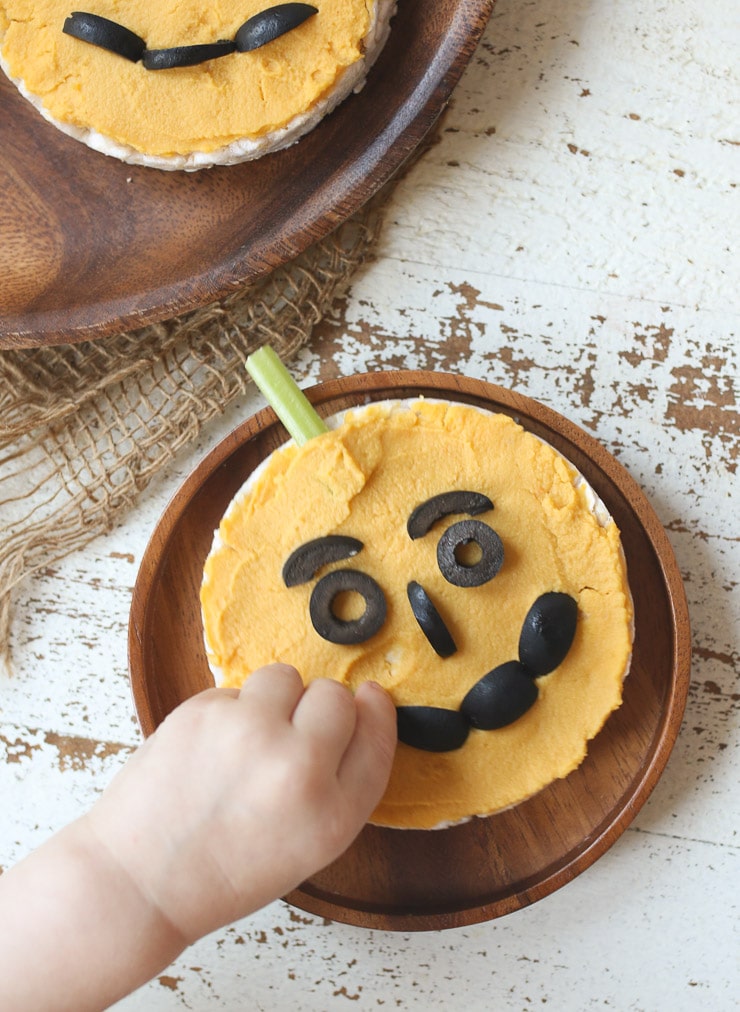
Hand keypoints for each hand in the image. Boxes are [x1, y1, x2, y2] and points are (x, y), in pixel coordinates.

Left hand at [84, 664, 396, 942]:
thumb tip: (356, 712)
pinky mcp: (204, 711)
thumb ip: (339, 785)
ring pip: (285, 676)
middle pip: (336, 696)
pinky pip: (237, 689)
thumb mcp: (309, 847)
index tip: (369, 699)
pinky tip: (211, 750)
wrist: (142, 881)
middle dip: (320, 707)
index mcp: (333, 814)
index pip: (378, 736)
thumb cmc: (225, 872)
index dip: (376, 712)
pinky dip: (230, 711)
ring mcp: (249, 733)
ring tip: (247, 739)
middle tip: (292, 733)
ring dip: (275, 698)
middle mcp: (298, 768)